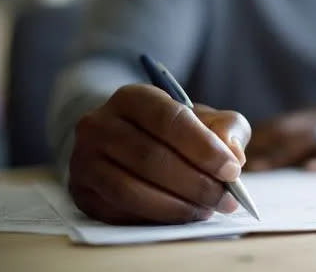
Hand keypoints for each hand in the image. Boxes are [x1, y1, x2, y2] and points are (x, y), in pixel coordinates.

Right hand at [69, 84, 250, 224]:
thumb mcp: (203, 118)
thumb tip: (233, 154)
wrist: (123, 142)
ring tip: (206, 210)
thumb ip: (226, 128)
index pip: (168, 119)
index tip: (232, 170)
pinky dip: (155, 218)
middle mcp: (99, 124)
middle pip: (150, 157)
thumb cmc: (172, 130)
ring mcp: (84, 159)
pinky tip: (180, 217)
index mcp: (132, 97)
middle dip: (195, 183)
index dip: (203, 147)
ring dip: (176, 206)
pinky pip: (119, 211)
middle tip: (226, 199)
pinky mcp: (82, 192)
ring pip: (131, 189)